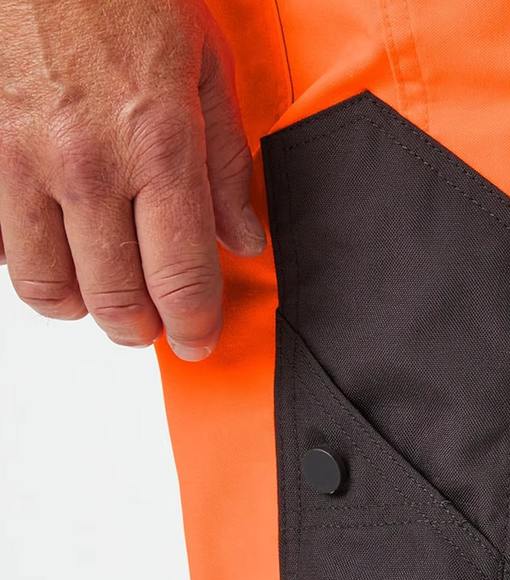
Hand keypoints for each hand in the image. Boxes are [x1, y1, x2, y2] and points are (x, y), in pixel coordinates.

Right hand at [0, 0, 263, 358]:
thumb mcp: (205, 64)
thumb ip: (227, 164)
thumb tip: (243, 239)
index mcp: (158, 146)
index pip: (181, 277)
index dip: (193, 325)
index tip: (197, 340)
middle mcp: (86, 164)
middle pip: (114, 298)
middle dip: (140, 328)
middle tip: (151, 324)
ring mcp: (18, 157)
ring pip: (45, 285)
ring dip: (80, 304)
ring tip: (100, 292)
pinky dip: (25, 258)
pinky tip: (50, 243)